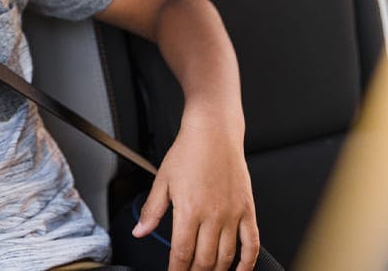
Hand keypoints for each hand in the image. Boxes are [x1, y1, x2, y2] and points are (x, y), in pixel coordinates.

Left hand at [133, 113, 258, 270]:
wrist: (213, 133)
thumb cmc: (188, 152)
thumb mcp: (163, 180)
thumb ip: (152, 210)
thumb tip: (139, 230)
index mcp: (189, 209)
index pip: (182, 253)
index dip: (177, 270)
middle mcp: (213, 215)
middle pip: (205, 260)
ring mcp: (232, 215)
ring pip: (227, 257)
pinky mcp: (248, 210)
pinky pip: (251, 244)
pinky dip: (247, 263)